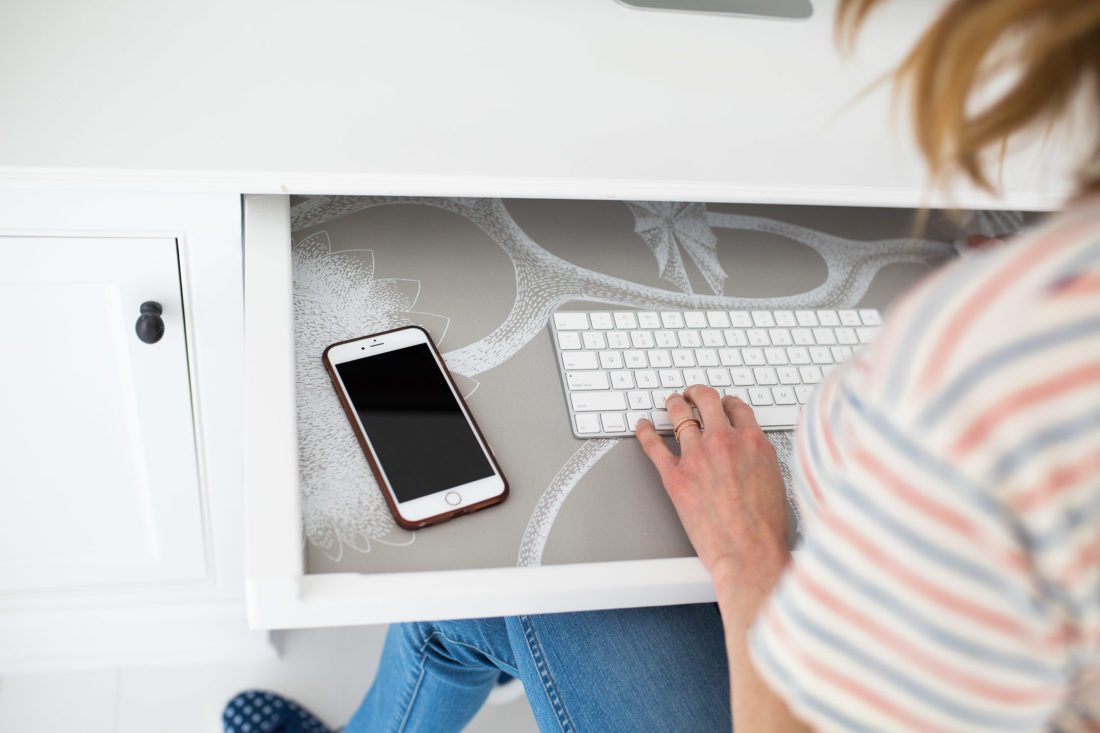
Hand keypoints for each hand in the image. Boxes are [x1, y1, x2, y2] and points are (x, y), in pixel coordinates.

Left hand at [636, 385, 789, 593]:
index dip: (727, 402)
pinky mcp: (675, 476)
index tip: (722, 404)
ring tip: (671, 403)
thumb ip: (761, 459)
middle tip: (692, 394)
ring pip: (679, 415)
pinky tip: (642, 426)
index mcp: (753, 441)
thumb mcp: (777, 481)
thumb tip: (752, 453)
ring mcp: (696, 456)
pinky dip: (644, 432)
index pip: (737, 407)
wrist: (749, 552)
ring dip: (673, 404)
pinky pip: (653, 445)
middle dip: (698, 393)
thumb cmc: (766, 528)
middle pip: (706, 400)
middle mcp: (723, 442)